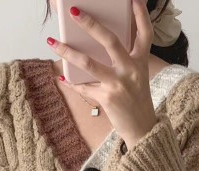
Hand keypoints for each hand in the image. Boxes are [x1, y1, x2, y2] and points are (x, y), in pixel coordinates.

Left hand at [46, 0, 157, 149]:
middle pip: (110, 41)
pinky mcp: (107, 98)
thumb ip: (125, 60)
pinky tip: (62, 78)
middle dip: (90, 24)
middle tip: (72, 12)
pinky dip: (72, 83)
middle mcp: (131, 70)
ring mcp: (118, 84)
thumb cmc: (137, 101)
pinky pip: (84, 87)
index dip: (140, 15)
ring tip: (52, 42)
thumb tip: (98, 44)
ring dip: (67, 52)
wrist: (143, 130)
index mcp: (141, 62)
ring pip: (88, 63)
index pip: (145, 34)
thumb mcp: (137, 77)